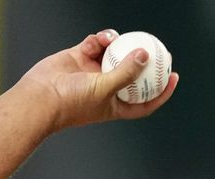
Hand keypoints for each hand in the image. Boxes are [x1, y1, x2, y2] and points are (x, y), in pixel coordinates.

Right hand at [20, 29, 179, 130]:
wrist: (40, 97)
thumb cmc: (72, 102)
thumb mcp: (105, 89)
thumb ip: (126, 72)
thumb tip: (145, 55)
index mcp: (115, 104)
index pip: (145, 101)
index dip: (161, 92)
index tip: (173, 78)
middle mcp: (106, 88)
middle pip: (132, 74)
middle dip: (146, 62)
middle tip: (159, 49)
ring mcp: (92, 72)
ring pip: (113, 55)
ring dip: (119, 46)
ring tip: (124, 39)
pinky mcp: (78, 57)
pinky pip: (95, 44)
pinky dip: (99, 39)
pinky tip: (102, 37)